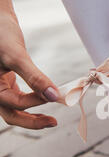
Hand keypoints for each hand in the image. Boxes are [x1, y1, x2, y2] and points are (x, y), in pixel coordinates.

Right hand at [0, 11, 57, 128]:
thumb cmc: (0, 34)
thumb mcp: (16, 56)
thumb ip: (35, 77)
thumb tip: (54, 96)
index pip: (14, 103)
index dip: (35, 101)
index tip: (56, 96)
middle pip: (12, 115)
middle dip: (33, 121)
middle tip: (53, 122)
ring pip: (14, 110)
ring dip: (32, 116)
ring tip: (50, 119)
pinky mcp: (6, 83)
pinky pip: (18, 100)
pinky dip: (31, 103)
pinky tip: (43, 101)